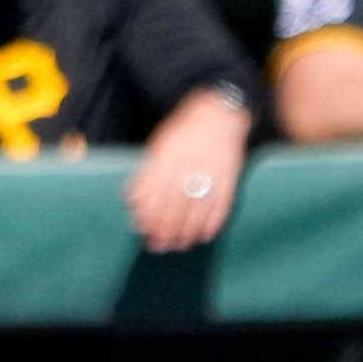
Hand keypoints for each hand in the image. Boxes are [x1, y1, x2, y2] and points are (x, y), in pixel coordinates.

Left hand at [127, 92, 249, 253]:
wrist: (217, 115)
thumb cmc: (182, 132)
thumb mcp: (158, 147)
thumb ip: (146, 174)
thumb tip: (132, 201)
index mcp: (165, 158)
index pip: (154, 194)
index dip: (148, 216)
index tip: (143, 232)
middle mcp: (186, 166)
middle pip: (174, 204)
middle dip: (165, 228)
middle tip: (159, 246)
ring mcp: (210, 172)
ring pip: (196, 209)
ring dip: (186, 231)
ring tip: (179, 245)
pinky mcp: (230, 177)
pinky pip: (222, 204)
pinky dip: (212, 222)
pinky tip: (204, 235)